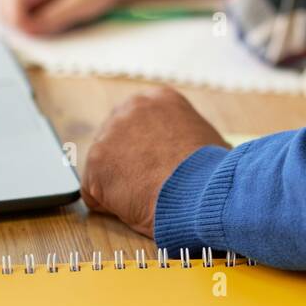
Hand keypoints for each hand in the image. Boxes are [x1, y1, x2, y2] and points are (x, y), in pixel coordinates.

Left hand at [82, 87, 229, 238]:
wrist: (201, 191)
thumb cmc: (211, 172)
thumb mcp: (207, 138)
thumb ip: (187, 138)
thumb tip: (193, 152)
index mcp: (160, 99)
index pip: (139, 122)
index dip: (146, 149)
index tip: (155, 164)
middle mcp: (131, 107)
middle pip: (116, 140)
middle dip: (126, 163)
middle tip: (146, 183)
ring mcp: (110, 133)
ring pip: (104, 166)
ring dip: (120, 185)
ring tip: (146, 197)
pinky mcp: (96, 162)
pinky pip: (94, 191)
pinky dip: (111, 205)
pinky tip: (134, 207)